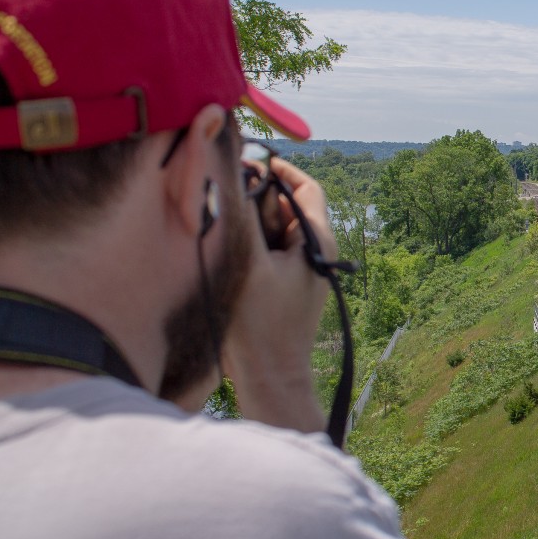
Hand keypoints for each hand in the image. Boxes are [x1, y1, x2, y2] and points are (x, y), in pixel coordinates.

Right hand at [221, 156, 332, 432]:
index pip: (305, 188)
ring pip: (274, 227)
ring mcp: (302, 269)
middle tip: (224, 189)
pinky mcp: (286, 284)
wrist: (271, 377)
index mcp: (316, 240)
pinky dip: (248, 242)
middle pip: (286, 205)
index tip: (248, 160)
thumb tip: (235, 177)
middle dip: (257, 195)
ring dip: (249, 219)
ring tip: (220, 219)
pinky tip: (223, 248)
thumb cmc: (262, 325)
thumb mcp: (247, 264)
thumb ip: (242, 219)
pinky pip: (268, 250)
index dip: (280, 170)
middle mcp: (315, 251)